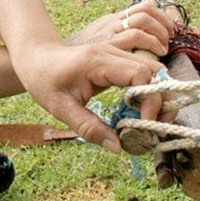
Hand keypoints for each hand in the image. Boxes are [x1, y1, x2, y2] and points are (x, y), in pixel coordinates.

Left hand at [12, 41, 172, 151]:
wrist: (37, 56)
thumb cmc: (44, 80)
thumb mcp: (62, 109)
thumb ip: (90, 128)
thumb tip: (118, 147)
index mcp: (99, 62)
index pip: (140, 75)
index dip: (150, 100)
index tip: (145, 123)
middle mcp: (113, 53)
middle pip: (154, 71)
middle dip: (163, 99)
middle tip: (158, 126)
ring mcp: (118, 53)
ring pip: (153, 70)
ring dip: (159, 95)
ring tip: (153, 121)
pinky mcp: (119, 59)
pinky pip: (144, 71)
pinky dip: (150, 90)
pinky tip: (141, 109)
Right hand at [66, 0, 174, 55]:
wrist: (47, 65)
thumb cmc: (77, 62)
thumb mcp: (99, 45)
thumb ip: (119, 42)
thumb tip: (146, 47)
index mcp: (110, 21)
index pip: (142, 8)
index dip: (161, 17)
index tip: (170, 31)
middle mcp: (110, 23)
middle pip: (145, 10)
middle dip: (164, 23)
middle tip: (170, 38)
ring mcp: (108, 32)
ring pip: (141, 20)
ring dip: (158, 33)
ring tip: (163, 48)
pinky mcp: (106, 45)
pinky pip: (134, 37)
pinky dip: (150, 44)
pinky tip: (153, 57)